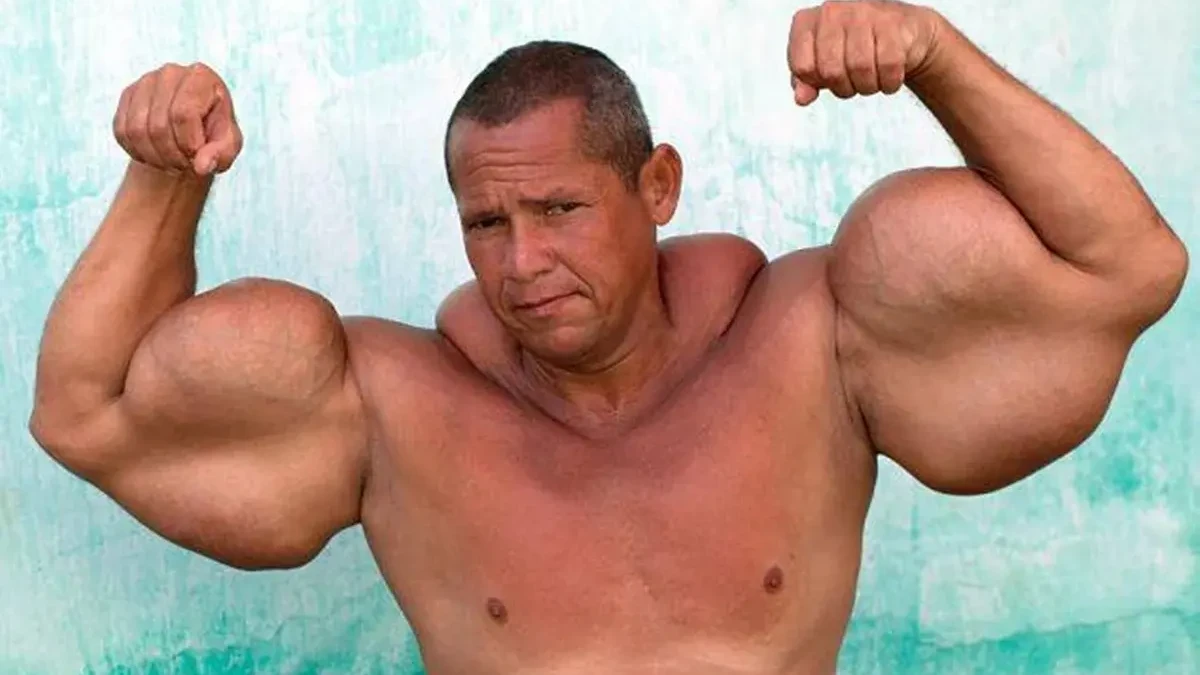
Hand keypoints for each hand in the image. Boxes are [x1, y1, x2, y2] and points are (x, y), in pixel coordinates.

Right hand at [113, 62, 242, 175]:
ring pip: (137, 131)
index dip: (188, 144)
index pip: (183, 114)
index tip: (197, 158)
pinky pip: (122, 132)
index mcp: (201, 77)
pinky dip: (137, 152)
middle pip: (159, 126)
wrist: (192, 130)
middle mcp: (171, 73)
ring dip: (154, 158)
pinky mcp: (128, 95)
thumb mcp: (228, 147)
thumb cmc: (214, 136)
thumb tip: (202, 166)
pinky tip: (155, 156)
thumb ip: (220, 155)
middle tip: (184, 166)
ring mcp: (146, 82)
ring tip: (172, 163)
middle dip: (172, 156)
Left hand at [787, 1, 941, 105]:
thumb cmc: (858, 46)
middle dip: (844, 88)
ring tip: (871, 78)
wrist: (903, 33)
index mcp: (809, 22)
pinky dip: (889, 81)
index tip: (827, 78)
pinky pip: (888, 66)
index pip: (802, 66)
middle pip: (830, 71)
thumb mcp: (824, 63)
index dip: (817, 82)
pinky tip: (888, 74)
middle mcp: (833, 11)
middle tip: (853, 82)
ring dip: (867, 86)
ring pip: (859, 68)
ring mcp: (863, 14)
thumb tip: (802, 98)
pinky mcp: (892, 23)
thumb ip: (806, 81)